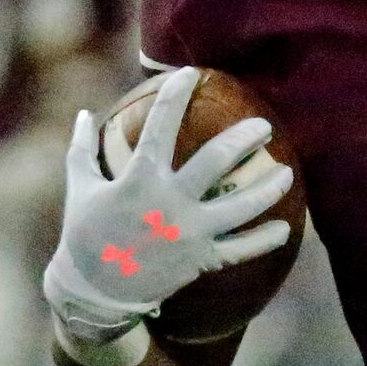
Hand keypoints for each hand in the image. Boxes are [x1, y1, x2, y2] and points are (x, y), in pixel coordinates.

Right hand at [42, 66, 291, 346]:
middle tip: (263, 127)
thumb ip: (81, 149)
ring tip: (287, 173)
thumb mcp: (79, 188)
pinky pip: (240, 250)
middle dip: (244, 138)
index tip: (193, 74)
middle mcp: (169, 203)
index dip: (176, 96)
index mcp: (139, 180)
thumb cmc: (85, 234)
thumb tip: (82, 114)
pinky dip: (264, 240)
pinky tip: (284, 228)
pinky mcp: (200, 260)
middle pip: (216, 160)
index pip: (159, 126)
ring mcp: (189, 233)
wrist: (94, 291)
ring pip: (240, 207)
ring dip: (268, 188)